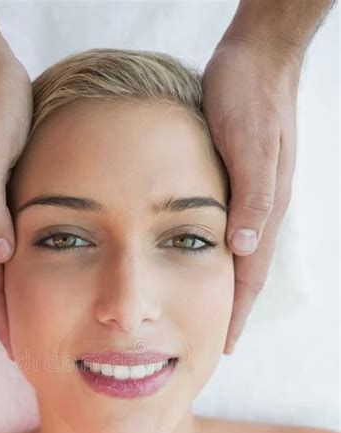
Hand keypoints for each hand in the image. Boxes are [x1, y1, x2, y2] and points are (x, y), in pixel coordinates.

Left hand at [202, 38, 301, 353]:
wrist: (255, 59)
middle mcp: (258, 208)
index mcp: (263, 208)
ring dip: (221, 284)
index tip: (223, 345)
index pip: (249, 275)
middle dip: (230, 308)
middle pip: (243, 272)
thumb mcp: (251, 146)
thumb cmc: (250, 98)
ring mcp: (248, 196)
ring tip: (205, 310)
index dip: (236, 312)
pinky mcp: (234, 180)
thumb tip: (243, 248)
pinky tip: (197, 258)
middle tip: (211, 339)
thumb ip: (252, 197)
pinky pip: (224, 229)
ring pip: (234, 253)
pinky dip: (212, 253)